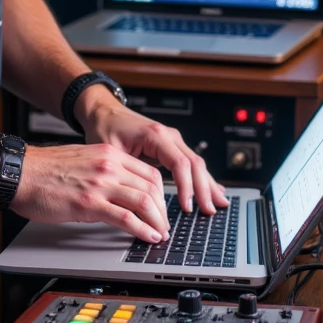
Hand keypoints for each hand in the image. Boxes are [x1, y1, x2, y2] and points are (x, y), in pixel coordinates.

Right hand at [13, 143, 169, 243]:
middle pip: (152, 188)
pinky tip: (147, 236)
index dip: (161, 194)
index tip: (161, 207)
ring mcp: (100, 184)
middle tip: (164, 225)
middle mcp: (108, 165)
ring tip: (159, 234)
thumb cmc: (42, 170)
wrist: (19, 172)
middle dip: (162, 210)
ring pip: (144, 202)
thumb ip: (102, 171)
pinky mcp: (89, 203)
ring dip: (157, 222)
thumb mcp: (81, 160)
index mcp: (108, 154)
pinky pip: (125, 218)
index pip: (148, 173)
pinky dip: (142, 229)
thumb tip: (118, 189)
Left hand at [77, 89, 228, 215]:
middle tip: (209, 210)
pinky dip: (201, 178)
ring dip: (207, 185)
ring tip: (217, 204)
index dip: (186, 187)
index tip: (187, 206)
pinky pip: (190, 163)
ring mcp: (172, 140)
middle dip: (204, 188)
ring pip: (196, 164)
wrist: (104, 113)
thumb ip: (127, 173)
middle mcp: (169, 136)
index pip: (180, 164)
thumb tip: (137, 200)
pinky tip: (212, 189)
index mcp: (156, 135)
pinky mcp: (171, 147)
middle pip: (194, 164)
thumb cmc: (105, 129)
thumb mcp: (112, 152)